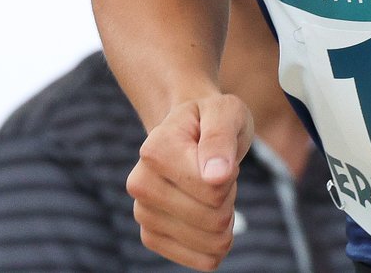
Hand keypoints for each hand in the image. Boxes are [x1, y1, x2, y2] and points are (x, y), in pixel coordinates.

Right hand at [126, 93, 255, 269]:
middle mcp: (140, 185)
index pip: (214, 189)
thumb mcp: (225, 112)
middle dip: (229, 196)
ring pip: (212, 241)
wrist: (187, 133)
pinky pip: (204, 260)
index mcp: (154, 150)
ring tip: (210, 190)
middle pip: (214, 218)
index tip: (219, 153)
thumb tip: (217, 176)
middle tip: (217, 172)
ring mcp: (142, 215)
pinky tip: (207, 216)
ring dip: (225, 217)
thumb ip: (221, 138)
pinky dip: (217, 241)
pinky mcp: (151, 238)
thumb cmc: (210, 119)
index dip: (230, 173)